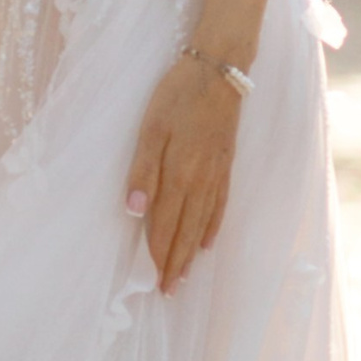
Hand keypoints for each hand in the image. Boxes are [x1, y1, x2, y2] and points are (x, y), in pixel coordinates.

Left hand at [125, 56, 241, 292]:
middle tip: (170, 291)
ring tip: (186, 275)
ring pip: (204, 222)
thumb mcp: (150, 128)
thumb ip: (142, 170)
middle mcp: (201, 181)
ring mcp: (217, 174)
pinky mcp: (226, 163)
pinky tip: (209, 240)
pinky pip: (221, 204)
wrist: (220, 69)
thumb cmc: (177, 95)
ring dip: (193, 252)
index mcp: (179, 174)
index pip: (166, 225)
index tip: (154, 281)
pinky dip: (214, 226)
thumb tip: (134, 210)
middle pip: (187, 231)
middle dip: (176, 262)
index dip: (159, 254)